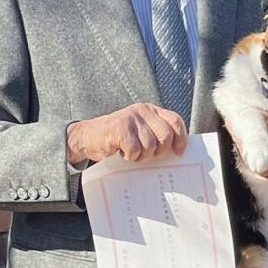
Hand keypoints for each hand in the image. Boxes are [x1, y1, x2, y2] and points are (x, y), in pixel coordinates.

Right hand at [66, 103, 187, 165]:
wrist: (87, 137)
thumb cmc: (117, 138)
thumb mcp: (140, 131)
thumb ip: (157, 134)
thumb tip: (179, 150)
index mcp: (151, 110)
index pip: (175, 121)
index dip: (180, 138)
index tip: (178, 152)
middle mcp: (143, 110)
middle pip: (166, 135)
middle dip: (160, 151)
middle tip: (148, 156)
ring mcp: (131, 118)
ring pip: (150, 145)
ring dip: (142, 156)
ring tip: (131, 153)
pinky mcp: (119, 128)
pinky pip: (135, 150)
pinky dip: (130, 157)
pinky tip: (122, 152)